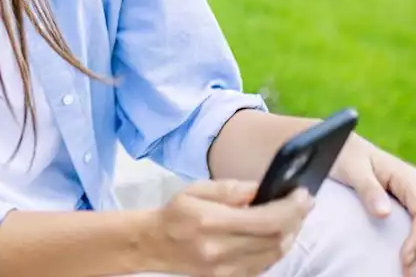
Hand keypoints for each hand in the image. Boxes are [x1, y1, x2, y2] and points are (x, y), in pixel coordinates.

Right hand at [145, 179, 312, 276]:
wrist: (154, 244)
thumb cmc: (176, 213)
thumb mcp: (197, 189)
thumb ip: (231, 188)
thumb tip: (262, 189)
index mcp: (211, 222)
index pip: (267, 220)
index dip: (291, 208)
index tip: (303, 195)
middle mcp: (221, 250)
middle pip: (277, 239)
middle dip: (296, 219)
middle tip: (302, 204)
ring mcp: (227, 269)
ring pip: (275, 254)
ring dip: (290, 234)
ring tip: (291, 217)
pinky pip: (265, 265)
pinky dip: (277, 248)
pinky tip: (276, 234)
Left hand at [330, 135, 415, 270]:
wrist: (340, 145)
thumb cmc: (344, 154)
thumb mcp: (352, 168)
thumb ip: (368, 189)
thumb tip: (384, 212)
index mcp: (407, 177)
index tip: (404, 258)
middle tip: (408, 273)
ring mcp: (414, 196)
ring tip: (409, 272)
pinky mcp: (409, 204)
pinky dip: (415, 243)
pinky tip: (410, 260)